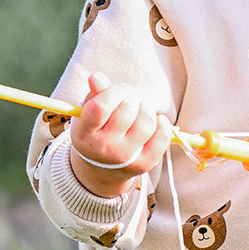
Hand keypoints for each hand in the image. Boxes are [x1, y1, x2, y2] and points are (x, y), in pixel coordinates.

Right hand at [69, 72, 172, 197]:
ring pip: (146, 122)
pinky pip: (161, 139)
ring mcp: (125, 159)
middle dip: (132, 97)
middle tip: (130, 100)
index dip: (115, 91)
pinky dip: (163, 124)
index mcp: (85, 134)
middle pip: (127, 110)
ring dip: (147, 108)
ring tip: (141, 110)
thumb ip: (95, 95)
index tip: (119, 90)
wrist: (100, 172)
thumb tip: (96, 77)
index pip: (102, 106)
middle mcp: (105, 149)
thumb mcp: (88, 114)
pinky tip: (158, 120)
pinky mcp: (143, 165)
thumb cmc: (96, 133)